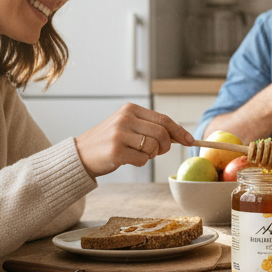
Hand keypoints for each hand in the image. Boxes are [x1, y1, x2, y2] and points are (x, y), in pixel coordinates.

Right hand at [74, 103, 193, 177]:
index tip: (190, 140)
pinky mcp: (116, 151)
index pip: (163, 119)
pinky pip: (142, 160)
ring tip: (136, 153)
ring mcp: (120, 135)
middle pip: (162, 134)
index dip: (179, 131)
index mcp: (130, 109)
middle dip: (165, 146)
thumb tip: (180, 136)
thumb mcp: (128, 126)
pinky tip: (127, 159)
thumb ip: (151, 127)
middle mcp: (125, 119)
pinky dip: (140, 162)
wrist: (82, 154)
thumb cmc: (109, 141)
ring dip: (150, 155)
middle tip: (157, 151)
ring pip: (153, 147)